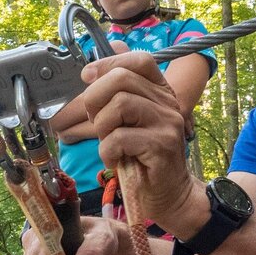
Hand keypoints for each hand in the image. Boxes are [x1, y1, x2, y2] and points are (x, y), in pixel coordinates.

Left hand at [84, 51, 202, 232]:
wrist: (168, 194)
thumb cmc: (141, 157)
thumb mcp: (128, 121)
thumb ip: (115, 96)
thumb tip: (90, 71)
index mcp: (160, 91)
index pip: (139, 59)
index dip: (108, 63)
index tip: (87, 77)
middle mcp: (167, 102)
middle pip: (122, 78)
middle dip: (95, 98)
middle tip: (96, 121)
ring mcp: (167, 122)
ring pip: (120, 104)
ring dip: (102, 127)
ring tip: (109, 143)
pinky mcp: (162, 145)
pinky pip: (120, 137)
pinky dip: (107, 150)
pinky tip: (115, 160)